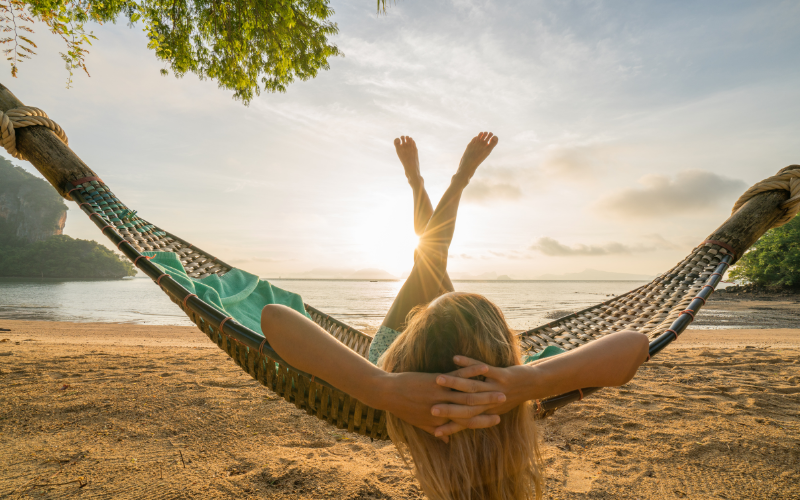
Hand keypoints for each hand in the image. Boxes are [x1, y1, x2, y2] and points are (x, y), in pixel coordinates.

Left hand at [378, 363, 505, 441]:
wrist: (387, 393)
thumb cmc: (403, 408)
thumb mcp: (420, 424)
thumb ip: (435, 431)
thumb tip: (445, 441)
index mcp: (440, 420)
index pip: (467, 423)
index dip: (483, 421)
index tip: (497, 419)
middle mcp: (443, 409)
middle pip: (471, 409)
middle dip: (490, 406)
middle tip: (506, 403)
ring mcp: (440, 395)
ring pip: (468, 394)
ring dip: (486, 391)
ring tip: (501, 389)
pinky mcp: (436, 381)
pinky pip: (457, 376)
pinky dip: (471, 371)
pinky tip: (483, 368)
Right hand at [431, 356, 535, 436]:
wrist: (532, 385)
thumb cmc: (509, 397)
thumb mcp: (493, 411)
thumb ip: (475, 418)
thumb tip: (467, 428)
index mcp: (486, 412)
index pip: (464, 422)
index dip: (449, 426)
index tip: (433, 430)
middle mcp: (490, 403)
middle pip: (465, 406)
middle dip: (446, 407)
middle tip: (429, 407)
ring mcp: (496, 388)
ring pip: (471, 386)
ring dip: (454, 382)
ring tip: (437, 380)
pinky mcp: (502, 376)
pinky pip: (483, 368)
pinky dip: (469, 364)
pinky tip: (455, 358)